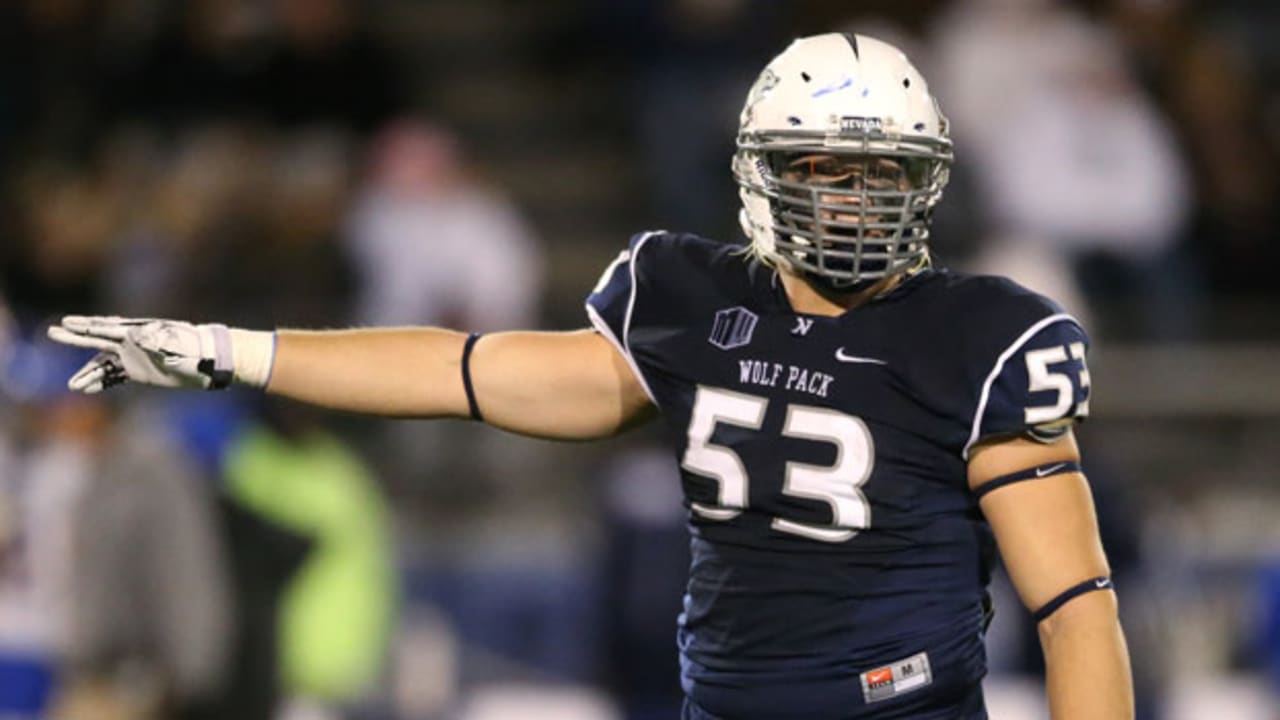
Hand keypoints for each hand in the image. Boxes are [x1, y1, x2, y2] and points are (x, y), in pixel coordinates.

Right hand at [47, 316, 236, 392]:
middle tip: (53, 332)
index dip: (85, 326)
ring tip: (72, 385)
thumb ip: (157, 341)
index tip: (65, 323)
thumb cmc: (194, 350)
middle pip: (97, 340)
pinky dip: (101, 382)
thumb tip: (136, 336)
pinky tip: (88, 389)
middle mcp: (132, 343)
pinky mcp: (140, 371)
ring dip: (88, 373)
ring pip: (104, 363)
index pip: (105, 328)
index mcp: (138, 333)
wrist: (208, 359)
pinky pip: (115, 376)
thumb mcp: (177, 345)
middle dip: (76, 338)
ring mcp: (134, 357)